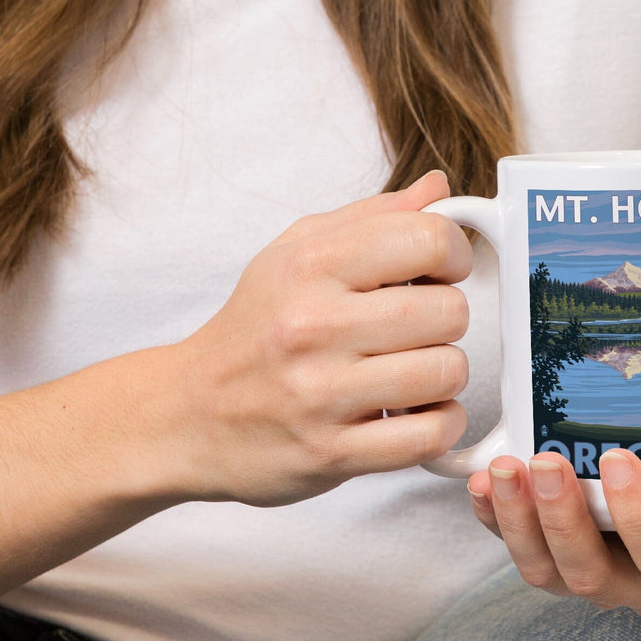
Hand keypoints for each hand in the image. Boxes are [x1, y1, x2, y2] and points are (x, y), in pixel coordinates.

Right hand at [144, 170, 471, 507]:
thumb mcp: (295, 251)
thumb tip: (438, 188)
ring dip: (443, 374)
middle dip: (447, 318)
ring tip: (412, 370)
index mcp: (310, 264)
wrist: (187, 413)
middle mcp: (313, 325)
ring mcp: (321, 393)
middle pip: (448, 310)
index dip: (453, 254)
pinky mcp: (330, 452)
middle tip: (419, 327)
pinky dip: (440, 424)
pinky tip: (417, 412)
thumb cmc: (253, 327)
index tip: (441, 271)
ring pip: (446, 372)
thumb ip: (372, 216)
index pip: (428, 239)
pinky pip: (429, 435)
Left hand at [467, 394, 640, 617]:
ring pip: (548, 572)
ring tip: (503, 469)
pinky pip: (518, 547)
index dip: (639, 520)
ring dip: (517, 523)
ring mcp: (598, 565)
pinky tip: (481, 482)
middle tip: (544, 461)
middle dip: (562, 522)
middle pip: (595, 576)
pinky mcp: (557, 543)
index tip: (616, 458)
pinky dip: (493, 520)